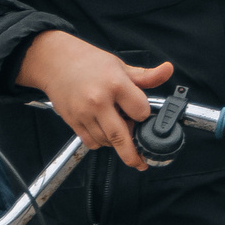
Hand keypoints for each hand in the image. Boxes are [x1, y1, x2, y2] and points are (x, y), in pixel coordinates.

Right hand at [17, 33, 175, 169]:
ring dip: (116, 143)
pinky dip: (101, 142)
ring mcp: (84, 113)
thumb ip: (146, 76)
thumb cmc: (89, 63)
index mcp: (115, 84)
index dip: (144, 114)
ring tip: (119, 129)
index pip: (141, 112)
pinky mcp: (73, 121)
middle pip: (121, 136)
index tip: (141, 112)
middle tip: (142, 162)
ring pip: (106, 141)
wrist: (56, 62)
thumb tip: (168, 70)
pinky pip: (91, 142)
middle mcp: (98, 101)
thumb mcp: (120, 66)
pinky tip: (104, 131)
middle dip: (133, 154)